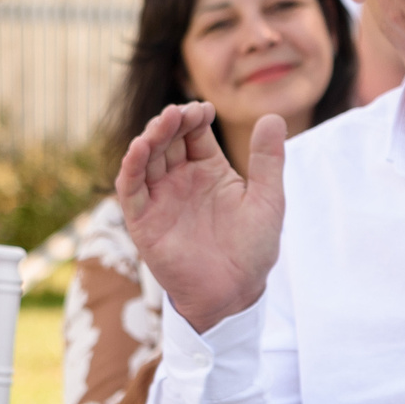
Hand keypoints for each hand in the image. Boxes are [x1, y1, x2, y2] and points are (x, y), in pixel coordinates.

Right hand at [117, 102, 282, 333]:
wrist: (235, 293)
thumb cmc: (252, 249)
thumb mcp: (267, 200)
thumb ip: (269, 161)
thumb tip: (274, 117)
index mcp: (208, 170)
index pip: (194, 133)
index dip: (195, 118)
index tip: (204, 110)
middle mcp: (180, 180)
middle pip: (167, 140)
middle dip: (170, 122)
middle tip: (178, 112)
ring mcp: (160, 199)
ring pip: (146, 158)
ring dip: (150, 137)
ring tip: (163, 123)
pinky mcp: (143, 221)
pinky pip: (131, 189)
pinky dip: (131, 167)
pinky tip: (139, 149)